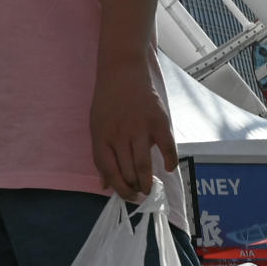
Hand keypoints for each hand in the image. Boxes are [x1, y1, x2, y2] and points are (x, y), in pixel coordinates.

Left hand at [88, 65, 176, 199]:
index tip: (126, 196)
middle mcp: (119, 134)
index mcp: (101, 136)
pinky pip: (167, 148)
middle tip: (140, 192)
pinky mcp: (158, 121)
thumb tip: (104, 184)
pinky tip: (168, 167)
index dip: (118, 189)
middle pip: (127, 172)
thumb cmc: (109, 99)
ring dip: (148, 182)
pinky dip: (170, 161)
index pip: (109, 172)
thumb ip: (102, 154)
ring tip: (150, 187)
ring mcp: (139, 127)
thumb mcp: (97, 125)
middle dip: (134, 188)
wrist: (123, 68)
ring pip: (144, 166)